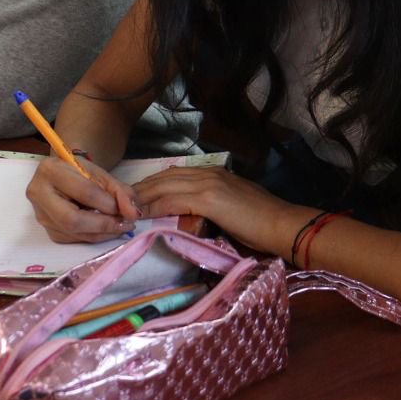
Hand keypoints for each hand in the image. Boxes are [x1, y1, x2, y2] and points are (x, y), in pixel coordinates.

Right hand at [26, 152, 140, 242]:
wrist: (61, 176)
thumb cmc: (80, 172)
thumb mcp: (101, 174)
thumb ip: (120, 191)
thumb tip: (133, 213)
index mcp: (50, 170)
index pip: (84, 193)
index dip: (109, 204)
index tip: (127, 209)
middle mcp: (38, 193)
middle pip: (73, 220)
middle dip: (104, 225)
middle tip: (125, 224)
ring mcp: (40, 215)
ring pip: (74, 233)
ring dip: (102, 233)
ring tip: (120, 226)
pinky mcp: (47, 230)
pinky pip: (73, 239)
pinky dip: (94, 237)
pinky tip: (105, 229)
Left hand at [133, 166, 292, 253]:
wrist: (283, 225)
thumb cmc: (262, 226)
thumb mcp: (231, 211)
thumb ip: (209, 209)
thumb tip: (188, 219)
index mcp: (213, 174)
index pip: (172, 176)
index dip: (150, 187)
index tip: (132, 199)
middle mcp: (208, 173)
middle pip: (162, 178)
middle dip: (138, 190)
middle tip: (117, 203)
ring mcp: (208, 183)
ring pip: (163, 186)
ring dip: (139, 198)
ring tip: (121, 209)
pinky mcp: (209, 197)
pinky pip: (171, 200)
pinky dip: (152, 206)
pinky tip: (138, 214)